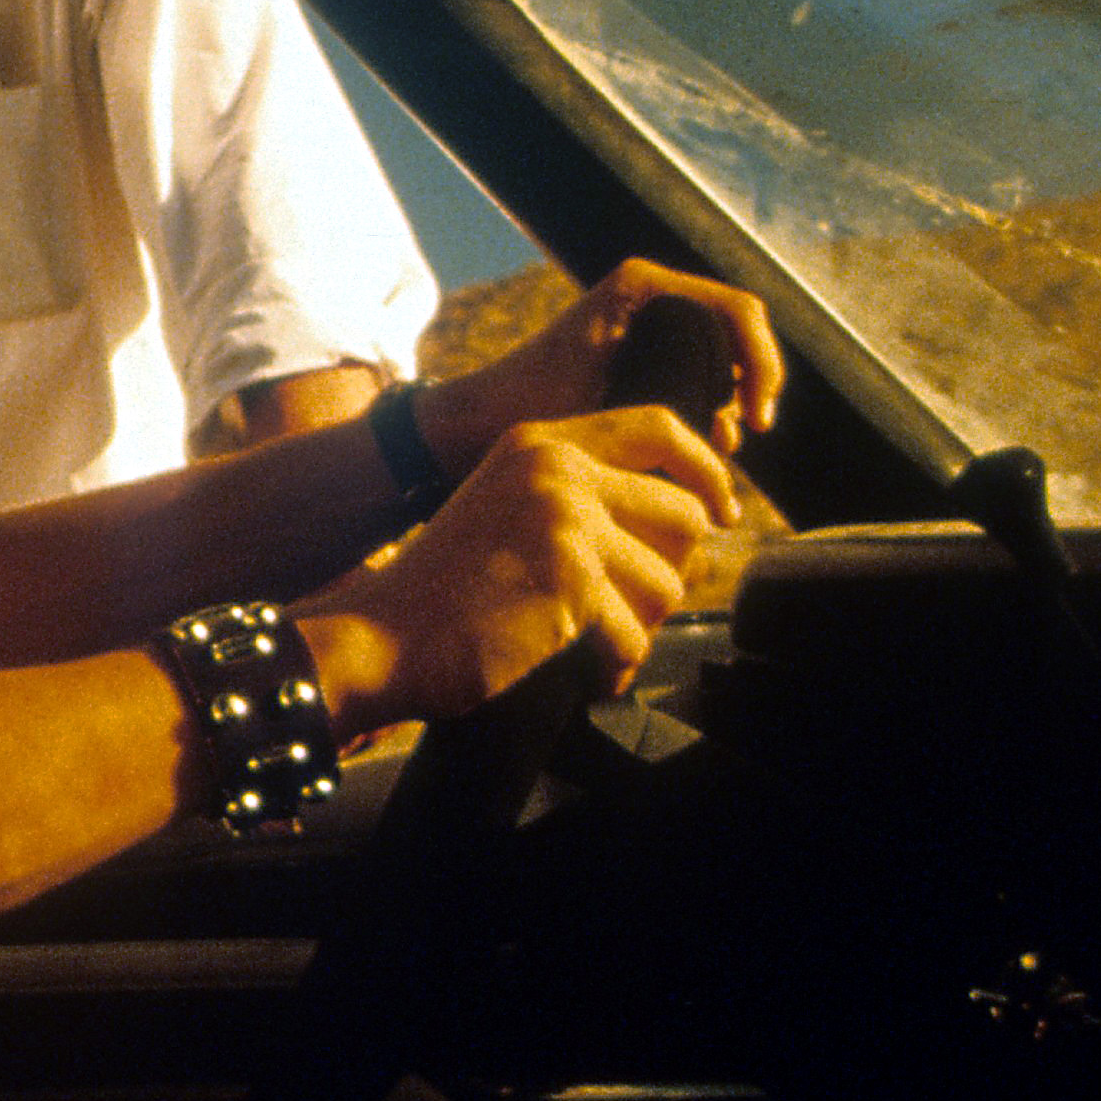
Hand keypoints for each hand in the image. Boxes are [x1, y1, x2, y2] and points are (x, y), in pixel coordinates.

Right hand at [300, 405, 737, 732]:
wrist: (380, 637)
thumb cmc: (448, 590)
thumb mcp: (510, 508)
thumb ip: (581, 495)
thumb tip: (692, 517)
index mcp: (540, 442)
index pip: (659, 427)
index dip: (705, 469)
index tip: (720, 510)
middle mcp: (554, 467)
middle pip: (684, 513)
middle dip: (666, 573)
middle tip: (623, 611)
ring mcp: (563, 520)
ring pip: (669, 582)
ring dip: (638, 627)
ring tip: (589, 643)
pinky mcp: (570, 580)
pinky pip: (636, 636)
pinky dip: (614, 669)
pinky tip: (579, 674)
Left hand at [416, 257, 782, 474]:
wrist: (476, 418)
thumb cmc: (530, 408)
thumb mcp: (606, 406)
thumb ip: (670, 411)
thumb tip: (730, 437)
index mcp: (641, 285)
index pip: (739, 310)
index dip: (764, 364)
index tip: (757, 419)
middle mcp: (648, 292)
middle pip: (738, 331)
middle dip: (751, 385)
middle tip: (740, 438)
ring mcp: (645, 319)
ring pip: (721, 353)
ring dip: (731, 399)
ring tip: (717, 446)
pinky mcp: (640, 348)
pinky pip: (698, 367)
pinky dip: (710, 403)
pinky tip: (703, 443)